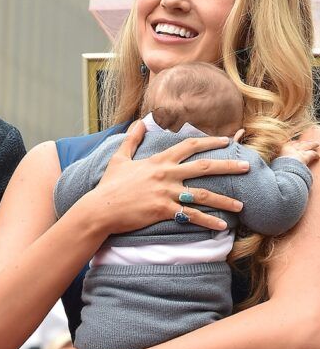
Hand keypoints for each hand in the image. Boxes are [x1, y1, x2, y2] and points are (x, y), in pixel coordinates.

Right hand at [91, 120, 248, 233]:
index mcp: (158, 161)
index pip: (190, 146)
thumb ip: (132, 140)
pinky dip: (208, 221)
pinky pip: (191, 216)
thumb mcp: (119, 158)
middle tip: (247, 167)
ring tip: (241, 206)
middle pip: (205, 167)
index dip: (210, 142)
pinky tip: (222, 226)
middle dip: (228, 166)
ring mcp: (166, 193)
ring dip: (224, 200)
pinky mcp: (163, 210)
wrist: (101, 208)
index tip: (228, 141)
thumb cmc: (109, 185)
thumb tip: (138, 122)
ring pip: (203, 194)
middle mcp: (166, 174)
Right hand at [279, 139, 319, 165]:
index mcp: (284, 148)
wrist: (284, 168)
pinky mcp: (306, 156)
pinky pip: (313, 154)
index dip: (293, 143)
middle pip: (300, 143)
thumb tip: (276, 160)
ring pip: (308, 145)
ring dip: (312, 144)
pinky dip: (315, 155)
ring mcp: (300, 151)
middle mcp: (292, 147)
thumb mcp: (276, 160)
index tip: (295, 143)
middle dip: (304, 142)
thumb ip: (278, 158)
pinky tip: (317, 156)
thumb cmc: (279, 166)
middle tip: (306, 142)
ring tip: (316, 144)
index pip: (290, 143)